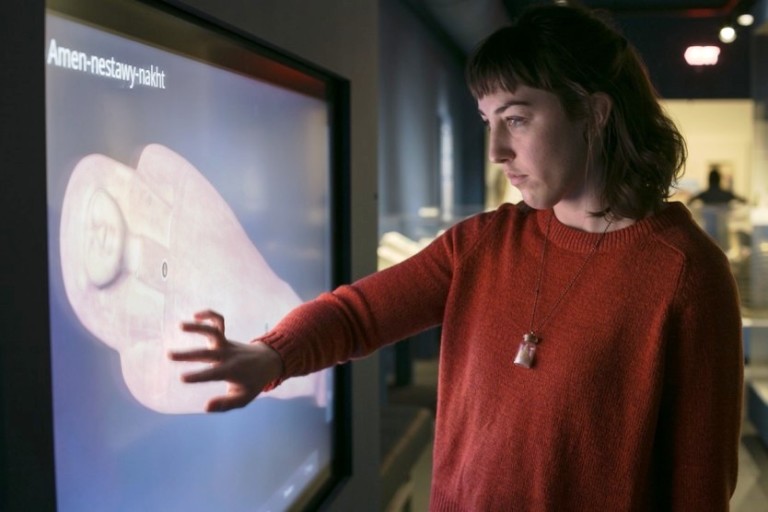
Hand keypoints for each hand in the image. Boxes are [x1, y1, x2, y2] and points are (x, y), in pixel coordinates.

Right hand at [168, 310, 283, 411]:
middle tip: (169, 355)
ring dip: (198, 327)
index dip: (198, 375)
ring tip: (180, 326)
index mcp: (231, 371)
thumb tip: (205, 407)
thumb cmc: (253, 383)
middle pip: (207, 352)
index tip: (182, 378)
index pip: (212, 374)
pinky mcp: (226, 337)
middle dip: (189, 354)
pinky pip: (219, 322)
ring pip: (214, 331)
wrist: (268, 362)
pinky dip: (209, 315)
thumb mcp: (243, 398)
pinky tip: (195, 316)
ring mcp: (227, 344)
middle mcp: (227, 355)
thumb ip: (225, 404)